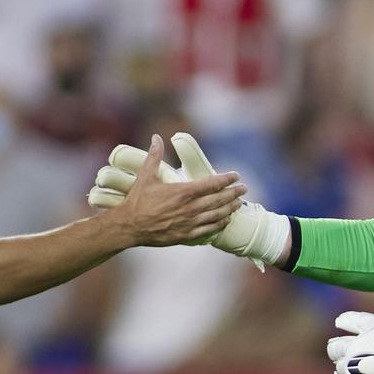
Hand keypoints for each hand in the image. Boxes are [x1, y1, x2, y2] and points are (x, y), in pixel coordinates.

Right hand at [105, 134, 247, 246]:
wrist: (129, 226)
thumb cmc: (137, 201)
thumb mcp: (145, 176)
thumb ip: (154, 156)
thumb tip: (156, 137)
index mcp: (183, 192)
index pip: (212, 184)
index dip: (226, 179)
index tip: (235, 175)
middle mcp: (190, 208)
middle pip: (219, 200)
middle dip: (233, 193)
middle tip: (244, 188)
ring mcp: (189, 223)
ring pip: (217, 215)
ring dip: (230, 208)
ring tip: (239, 204)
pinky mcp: (186, 235)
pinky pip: (208, 229)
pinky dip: (219, 224)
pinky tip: (225, 221)